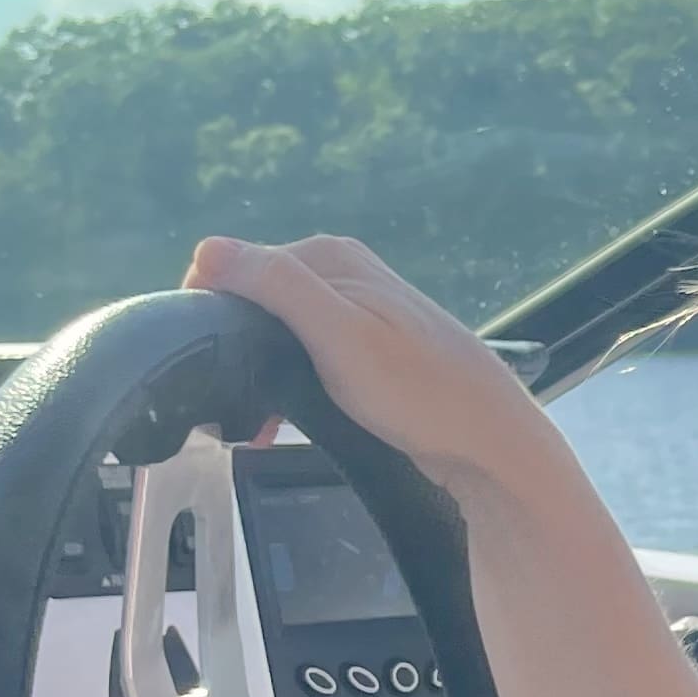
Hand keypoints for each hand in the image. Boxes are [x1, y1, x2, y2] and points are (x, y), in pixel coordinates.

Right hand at [185, 235, 557, 505]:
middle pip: (255, 301)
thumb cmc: (422, 394)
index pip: (235, 265)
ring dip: (258, 376)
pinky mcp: (367, 351)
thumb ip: (277, 287)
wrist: (492, 445)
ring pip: (278, 335)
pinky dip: (286, 389)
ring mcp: (358, 312)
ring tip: (252, 426)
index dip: (210, 313)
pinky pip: (305, 359)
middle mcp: (343, 273)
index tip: (205, 366)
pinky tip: (280, 426)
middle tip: (230, 410)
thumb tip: (206, 251)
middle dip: (234, 349)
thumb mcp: (340, 335)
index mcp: (330, 257)